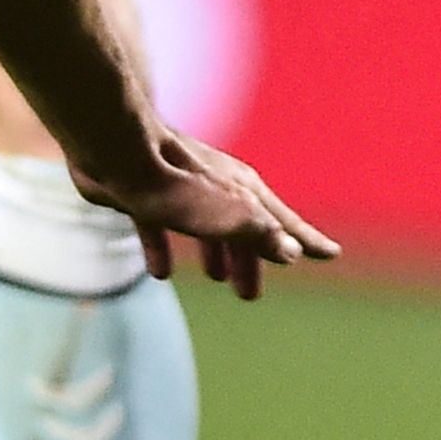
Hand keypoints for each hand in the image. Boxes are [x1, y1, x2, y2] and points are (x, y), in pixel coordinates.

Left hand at [76, 134, 339, 300]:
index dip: (304, 241)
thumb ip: (256, 234)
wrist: (110, 144)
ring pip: (206, 225)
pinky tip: (159, 272)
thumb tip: (291, 252)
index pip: (282, 222)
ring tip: (217, 279)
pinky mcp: (143, 189)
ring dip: (215, 252)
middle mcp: (216, 186)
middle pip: (243, 227)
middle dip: (251, 258)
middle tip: (251, 295)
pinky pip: (160, 224)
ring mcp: (179, 186)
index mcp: (241, 191)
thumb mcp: (221, 215)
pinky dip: (165, 247)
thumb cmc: (171, 182)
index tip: (330, 255)